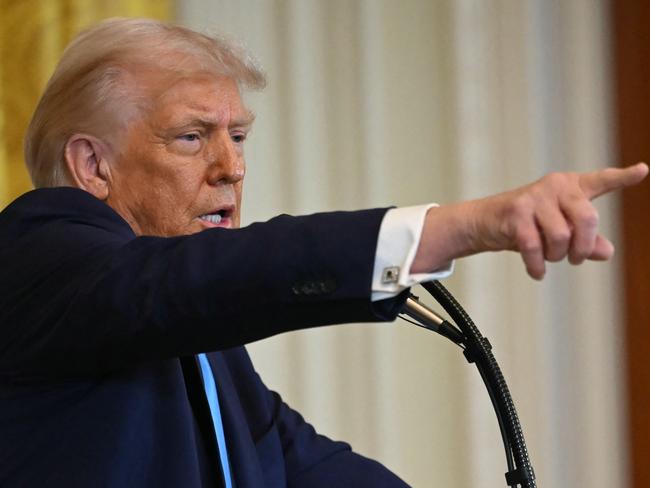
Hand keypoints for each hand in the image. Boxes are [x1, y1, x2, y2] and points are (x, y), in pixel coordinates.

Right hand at [412, 163, 648, 278]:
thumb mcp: (557, 231)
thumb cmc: (524, 225)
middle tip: (575, 258)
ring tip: (548, 258)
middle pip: (587, 219)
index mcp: (570, 187)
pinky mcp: (516, 212)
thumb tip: (606, 252)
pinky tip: (537, 272)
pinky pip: (535, 246)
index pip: (600, 181)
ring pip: (561, 237)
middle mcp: (555, 186)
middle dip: (583, 246)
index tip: (642, 171)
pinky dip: (538, 265)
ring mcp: (534, 198)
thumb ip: (585, 240)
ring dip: (556, 256)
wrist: (483, 222)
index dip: (622, 178)